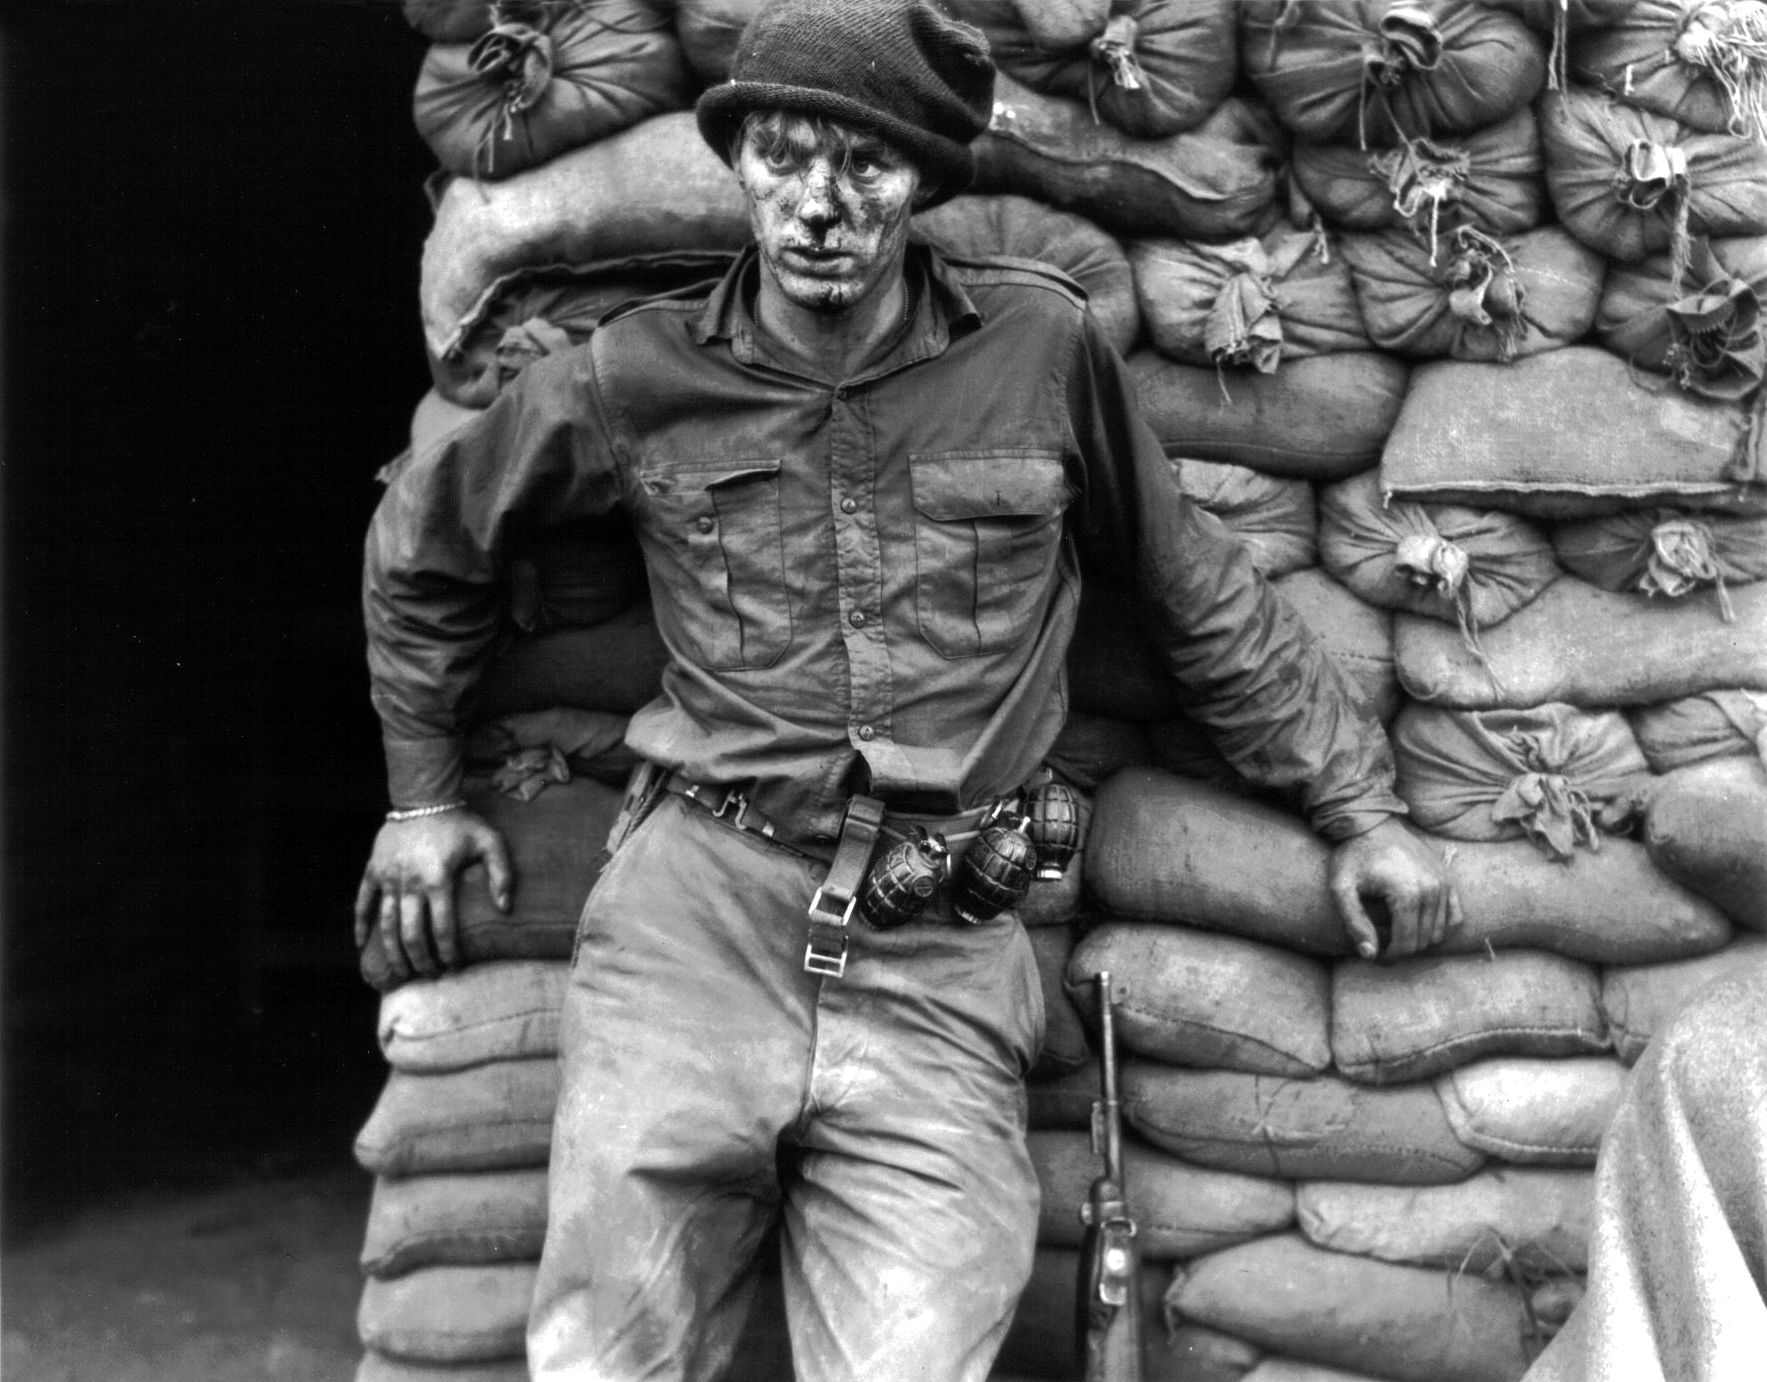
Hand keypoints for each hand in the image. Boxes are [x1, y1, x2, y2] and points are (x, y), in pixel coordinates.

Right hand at [353, 811, 512, 982]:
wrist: (424, 797)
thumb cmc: (460, 822)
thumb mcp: (490, 842)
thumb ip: (502, 874)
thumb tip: (506, 908)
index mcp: (439, 879)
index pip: (443, 927)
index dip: (448, 951)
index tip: (453, 966)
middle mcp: (411, 883)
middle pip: (411, 933)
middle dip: (420, 959)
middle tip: (429, 974)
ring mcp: (389, 878)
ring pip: (387, 924)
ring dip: (393, 951)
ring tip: (402, 970)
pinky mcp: (373, 870)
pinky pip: (362, 902)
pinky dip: (361, 924)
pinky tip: (362, 944)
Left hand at [1328, 817, 1462, 960]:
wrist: (1370, 822)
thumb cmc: (1352, 855)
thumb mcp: (1341, 888)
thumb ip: (1354, 923)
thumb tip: (1370, 955)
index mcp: (1407, 894)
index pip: (1406, 944)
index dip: (1389, 957)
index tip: (1373, 955)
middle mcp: (1432, 890)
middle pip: (1423, 941)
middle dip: (1401, 949)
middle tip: (1379, 943)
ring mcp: (1444, 883)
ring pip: (1439, 933)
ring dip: (1418, 940)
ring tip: (1393, 931)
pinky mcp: (1448, 878)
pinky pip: (1455, 916)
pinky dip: (1439, 927)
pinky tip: (1417, 924)